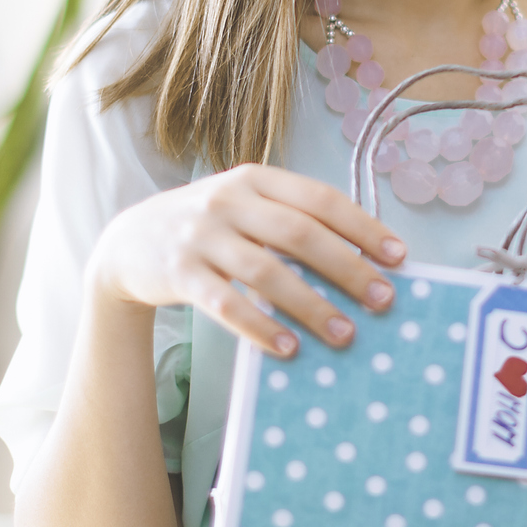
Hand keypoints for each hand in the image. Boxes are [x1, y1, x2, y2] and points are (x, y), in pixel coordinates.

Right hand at [90, 164, 404, 356]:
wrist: (128, 242)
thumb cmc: (207, 227)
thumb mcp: (245, 206)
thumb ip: (291, 221)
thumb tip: (362, 259)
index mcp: (256, 178)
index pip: (320, 199)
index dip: (363, 228)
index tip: (399, 258)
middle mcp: (228, 200)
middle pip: (300, 234)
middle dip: (348, 268)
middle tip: (384, 300)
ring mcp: (201, 235)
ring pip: (266, 271)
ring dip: (311, 305)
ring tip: (345, 334)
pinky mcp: (178, 272)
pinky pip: (225, 304)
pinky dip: (260, 327)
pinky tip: (289, 348)